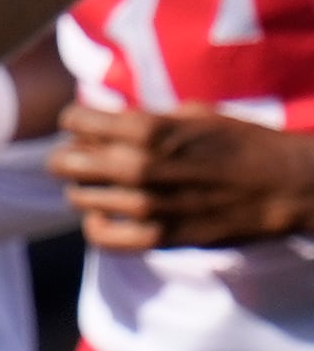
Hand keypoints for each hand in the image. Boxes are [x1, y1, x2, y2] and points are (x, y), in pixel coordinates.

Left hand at [48, 103, 313, 249]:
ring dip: (86, 190)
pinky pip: (100, 237)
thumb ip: (144, 117)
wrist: (286, 185)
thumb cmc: (241, 143)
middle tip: (88, 159)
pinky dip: (97, 226)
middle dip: (71, 157)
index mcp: (145, 128)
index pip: (72, 120)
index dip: (78, 123)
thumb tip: (105, 121)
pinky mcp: (159, 237)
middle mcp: (138, 165)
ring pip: (78, 197)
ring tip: (103, 188)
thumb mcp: (192, 114)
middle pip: (64, 162)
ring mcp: (146, 204)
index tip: (90, 128)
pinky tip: (109, 217)